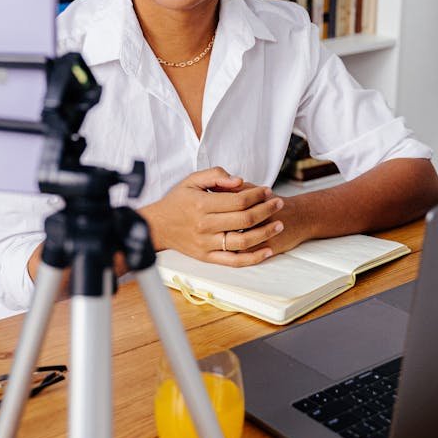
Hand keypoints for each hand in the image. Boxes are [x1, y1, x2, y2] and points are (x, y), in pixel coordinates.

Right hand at [139, 167, 284, 265]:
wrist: (157, 226)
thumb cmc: (177, 201)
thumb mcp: (192, 180)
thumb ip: (215, 175)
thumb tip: (239, 181)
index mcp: (202, 204)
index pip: (238, 200)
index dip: (257, 195)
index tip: (267, 191)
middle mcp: (205, 225)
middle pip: (245, 219)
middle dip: (266, 210)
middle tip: (278, 203)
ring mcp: (207, 244)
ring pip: (243, 241)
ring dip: (266, 233)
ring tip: (279, 225)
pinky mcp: (207, 257)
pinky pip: (234, 261)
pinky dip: (253, 258)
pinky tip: (268, 251)